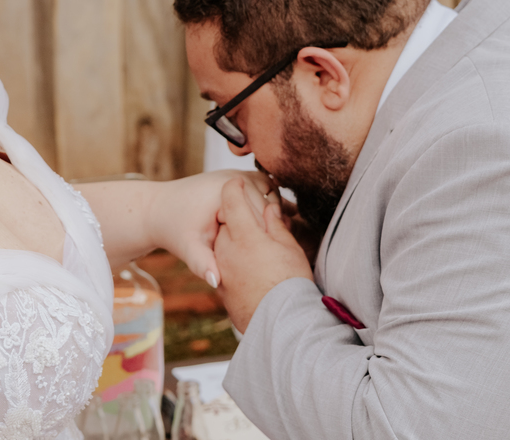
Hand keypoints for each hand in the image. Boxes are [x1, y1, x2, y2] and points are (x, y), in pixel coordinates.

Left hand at [145, 169, 275, 290]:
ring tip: (268, 242)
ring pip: (271, 197)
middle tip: (272, 255)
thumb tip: (215, 282)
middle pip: (270, 205)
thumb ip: (203, 264)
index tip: (265, 259)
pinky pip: (266, 191)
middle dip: (272, 229)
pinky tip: (264, 230)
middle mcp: (234, 176)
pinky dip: (268, 207)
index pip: (262, 216)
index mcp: (224, 190)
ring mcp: (238, 173)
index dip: (266, 239)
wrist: (160, 208)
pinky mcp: (239, 177)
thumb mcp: (188, 247)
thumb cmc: (174, 228)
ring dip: (272, 217)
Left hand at [214, 178, 312, 332]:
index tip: (241, 181)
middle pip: (230, 217)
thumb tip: (269, 209)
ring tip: (260, 238)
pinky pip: (225, 257)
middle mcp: (226, 246)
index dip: (237, 185)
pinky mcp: (221, 281)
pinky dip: (236, 252)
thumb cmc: (288, 285)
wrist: (277, 327)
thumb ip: (275, 226)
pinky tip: (253, 259)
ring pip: (227, 238)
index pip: (232, 197)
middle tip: (263, 214)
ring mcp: (221, 264)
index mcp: (243, 233)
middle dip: (244, 212)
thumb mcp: (288, 250)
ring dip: (239, 233)